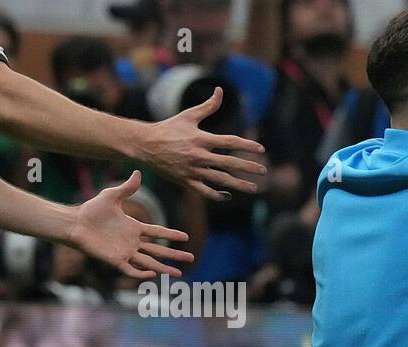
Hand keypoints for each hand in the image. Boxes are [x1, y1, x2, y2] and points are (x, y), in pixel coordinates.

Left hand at [67, 171, 192, 278]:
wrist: (74, 223)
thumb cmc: (91, 209)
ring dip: (164, 268)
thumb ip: (127, 188)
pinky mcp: (115, 260)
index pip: (158, 232)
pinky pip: (131, 270)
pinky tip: (152, 274)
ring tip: (178, 274)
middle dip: (175, 255)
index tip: (186, 237)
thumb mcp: (111, 196)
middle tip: (190, 258)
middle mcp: (133, 242)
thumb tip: (138, 172)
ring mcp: (125, 252)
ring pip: (149, 263)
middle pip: (158, 250)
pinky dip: (141, 274)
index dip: (171, 235)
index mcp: (134, 228)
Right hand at [138, 87, 267, 200]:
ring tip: (254, 188)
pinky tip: (228, 195)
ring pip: (221, 180)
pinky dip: (218, 195)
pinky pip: (205, 191)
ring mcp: (193, 170)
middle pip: (230, 163)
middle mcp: (199, 155)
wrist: (144, 144)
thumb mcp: (188, 115)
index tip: (261, 149)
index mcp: (201, 139)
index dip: (247, 145)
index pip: (230, 142)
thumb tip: (220, 90)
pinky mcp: (186, 181)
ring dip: (239, 185)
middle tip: (264, 171)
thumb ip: (208, 106)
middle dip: (249, 167)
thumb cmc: (168, 128)